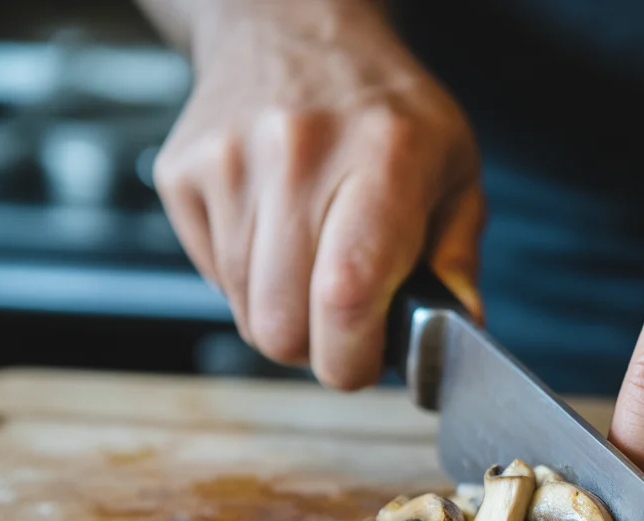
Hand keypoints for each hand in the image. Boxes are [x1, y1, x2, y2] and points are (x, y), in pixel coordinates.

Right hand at [153, 0, 482, 388]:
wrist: (293, 28)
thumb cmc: (386, 109)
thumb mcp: (454, 168)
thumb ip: (459, 256)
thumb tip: (460, 330)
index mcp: (384, 155)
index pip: (348, 292)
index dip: (353, 357)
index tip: (367, 364)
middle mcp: (298, 153)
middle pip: (283, 323)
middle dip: (319, 351)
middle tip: (347, 326)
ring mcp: (230, 161)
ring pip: (246, 311)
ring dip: (285, 318)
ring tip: (316, 271)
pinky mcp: (183, 173)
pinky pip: (213, 278)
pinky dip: (249, 285)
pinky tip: (279, 240)